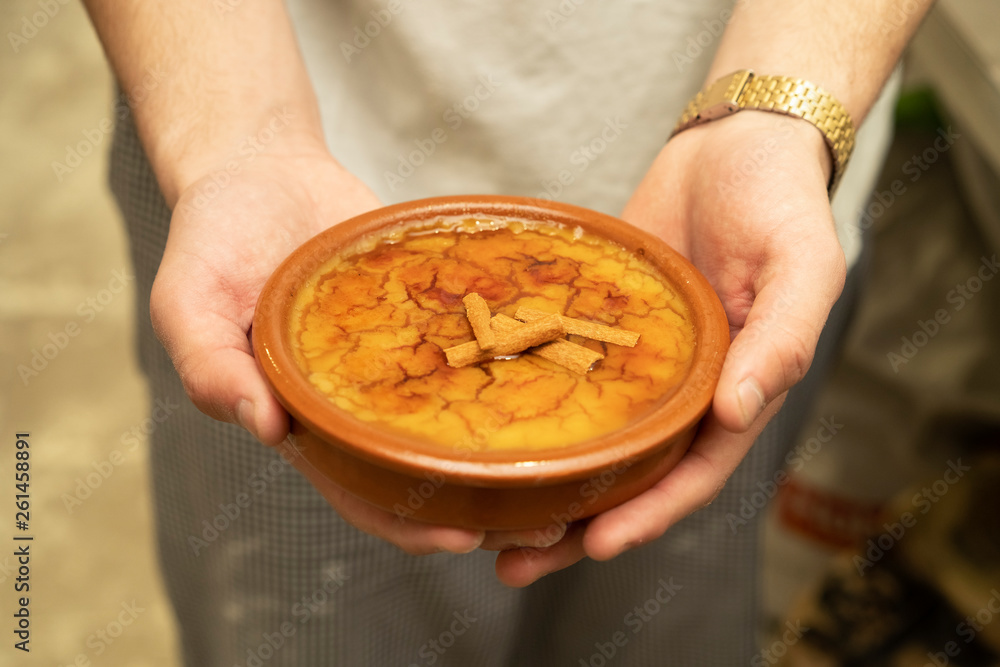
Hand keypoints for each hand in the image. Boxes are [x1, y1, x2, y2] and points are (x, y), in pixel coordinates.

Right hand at [151, 140, 562, 554]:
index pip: (359, 491)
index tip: (463, 538)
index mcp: (305, 418)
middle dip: (481, 501)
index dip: (407, 523)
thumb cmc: (213, 239)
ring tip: (571, 466)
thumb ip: (209, 364)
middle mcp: (360, 399)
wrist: (261, 171)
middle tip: (548, 517)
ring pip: (460, 418)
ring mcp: (401, 357)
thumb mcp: (187, 300)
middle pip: (426, 469)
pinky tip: (560, 376)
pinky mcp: (430, 313)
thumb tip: (262, 427)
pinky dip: (511, 368)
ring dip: (507, 450)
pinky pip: (473, 346)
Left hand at [494, 111, 846, 584]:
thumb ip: (783, 338)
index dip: (648, 515)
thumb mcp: (804, 264)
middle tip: (512, 560)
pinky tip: (476, 429)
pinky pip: (557, 373)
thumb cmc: (781, 201)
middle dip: (576, 525)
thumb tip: (738, 412)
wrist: (732, 142)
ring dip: (542, 482)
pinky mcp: (593, 326)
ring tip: (481, 520)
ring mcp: (633, 363)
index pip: (690, 474)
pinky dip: (526, 409)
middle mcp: (680, 391)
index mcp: (734, 392)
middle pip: (627, 475)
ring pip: (586, 439)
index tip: (596, 545)